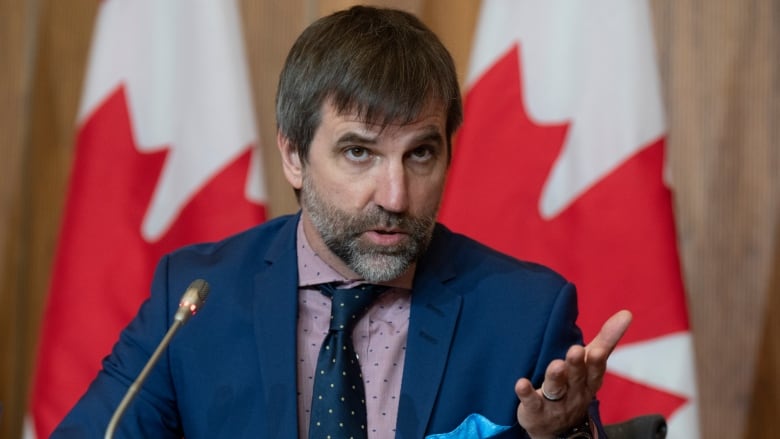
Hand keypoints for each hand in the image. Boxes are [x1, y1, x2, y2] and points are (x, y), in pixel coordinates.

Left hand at [514, 310, 631, 438]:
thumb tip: (627, 313)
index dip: (598, 361)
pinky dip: (526, 393)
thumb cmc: (576, 385)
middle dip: (577, 365)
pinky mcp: (535, 410)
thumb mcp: (592, 364)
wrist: (559, 428)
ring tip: (555, 365)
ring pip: (556, 389)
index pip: (595, 369)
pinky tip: (521, 383)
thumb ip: (606, 340)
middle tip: (576, 350)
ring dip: (556, 377)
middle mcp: (574, 391)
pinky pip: (531, 402)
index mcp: (589, 379)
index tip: (599, 349)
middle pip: (576, 377)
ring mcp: (555, 402)